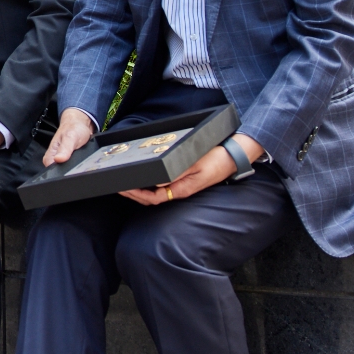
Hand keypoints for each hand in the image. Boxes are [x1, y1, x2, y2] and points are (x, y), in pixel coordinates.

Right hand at [43, 108, 100, 168]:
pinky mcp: (69, 161)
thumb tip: (58, 159)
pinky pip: (73, 168)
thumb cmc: (74, 128)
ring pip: (67, 170)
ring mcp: (62, 161)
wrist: (81, 124)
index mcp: (50, 155)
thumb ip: (65, 149)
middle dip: (70, 170)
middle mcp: (54, 160)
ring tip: (81, 160)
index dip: (61, 171)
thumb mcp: (70, 137)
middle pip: (60, 172)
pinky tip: (82, 161)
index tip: (71, 167)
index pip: (51, 170)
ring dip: (75, 168)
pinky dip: (79, 166)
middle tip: (79, 162)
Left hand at [121, 133, 264, 205]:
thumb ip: (176, 173)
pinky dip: (151, 183)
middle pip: (152, 198)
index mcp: (181, 189)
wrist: (234, 155)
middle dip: (134, 194)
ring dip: (141, 189)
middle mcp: (180, 190)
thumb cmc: (216, 159)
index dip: (136, 195)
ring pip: (157, 193)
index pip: (153, 198)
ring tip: (127, 182)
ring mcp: (182, 186)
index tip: (124, 188)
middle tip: (119, 185)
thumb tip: (157, 183)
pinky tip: (144, 176)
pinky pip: (163, 186)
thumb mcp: (195, 164)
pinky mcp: (185, 180)